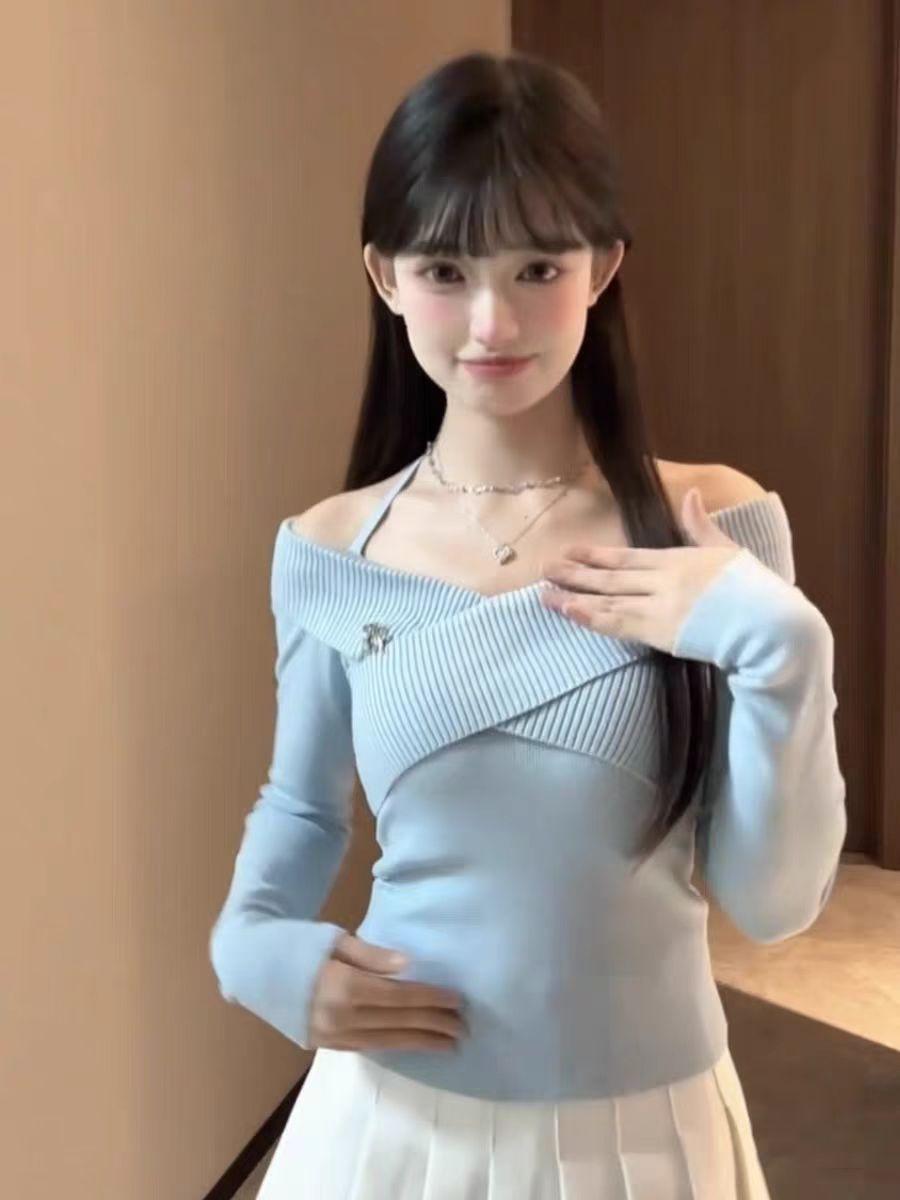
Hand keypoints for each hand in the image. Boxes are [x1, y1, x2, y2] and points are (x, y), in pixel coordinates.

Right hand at [308, 933, 467, 1052]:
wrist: (251, 968)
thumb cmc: (295, 943)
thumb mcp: (334, 938)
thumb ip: (372, 955)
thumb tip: (407, 966)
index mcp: (343, 987)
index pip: (399, 997)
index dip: (430, 999)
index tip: (457, 1000)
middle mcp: (339, 1017)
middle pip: (397, 1023)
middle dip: (433, 1024)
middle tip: (463, 1026)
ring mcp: (331, 1036)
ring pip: (385, 1042)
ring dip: (419, 1042)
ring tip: (447, 1043)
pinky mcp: (325, 1044)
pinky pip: (368, 1047)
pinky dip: (394, 1046)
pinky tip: (413, 1044)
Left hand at [538, 487, 744, 655]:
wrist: (770, 624)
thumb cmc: (755, 589)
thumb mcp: (729, 549)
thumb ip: (702, 525)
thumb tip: (692, 494)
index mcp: (678, 559)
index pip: (627, 556)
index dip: (596, 554)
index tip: (571, 551)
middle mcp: (663, 580)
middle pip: (610, 577)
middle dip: (575, 573)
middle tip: (544, 569)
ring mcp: (660, 606)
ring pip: (607, 600)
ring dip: (573, 597)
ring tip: (544, 595)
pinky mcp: (662, 633)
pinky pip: (618, 625)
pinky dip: (591, 618)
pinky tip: (569, 612)